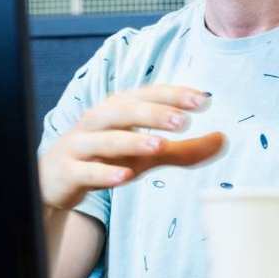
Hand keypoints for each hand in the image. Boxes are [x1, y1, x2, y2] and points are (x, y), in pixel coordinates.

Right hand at [37, 85, 225, 213]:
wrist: (54, 182)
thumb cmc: (106, 159)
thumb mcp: (148, 154)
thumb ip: (184, 148)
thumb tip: (224, 139)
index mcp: (117, 109)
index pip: (147, 95)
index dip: (173, 95)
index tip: (204, 99)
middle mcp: (97, 121)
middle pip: (124, 110)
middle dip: (154, 112)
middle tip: (184, 120)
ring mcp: (80, 145)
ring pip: (105, 138)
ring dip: (132, 139)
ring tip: (160, 144)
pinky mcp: (68, 171)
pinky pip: (86, 170)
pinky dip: (105, 172)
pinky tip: (126, 176)